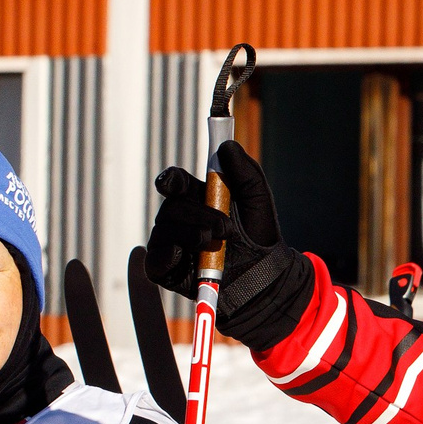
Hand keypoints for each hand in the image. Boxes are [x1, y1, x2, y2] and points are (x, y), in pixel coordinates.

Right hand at [147, 142, 314, 353]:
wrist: (266, 278)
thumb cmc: (260, 237)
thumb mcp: (258, 200)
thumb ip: (245, 171)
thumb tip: (226, 145)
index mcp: (197, 199)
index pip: (174, 183)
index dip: (171, 179)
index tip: (174, 183)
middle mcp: (181, 220)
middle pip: (172, 207)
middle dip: (197, 215)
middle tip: (225, 228)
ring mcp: (172, 244)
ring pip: (165, 230)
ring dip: (191, 234)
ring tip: (216, 242)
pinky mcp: (168, 271)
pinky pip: (155, 259)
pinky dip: (168, 254)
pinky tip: (185, 255)